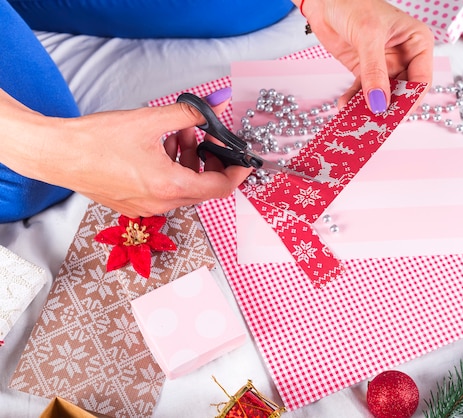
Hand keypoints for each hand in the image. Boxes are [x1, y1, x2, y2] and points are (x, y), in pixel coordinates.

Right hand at [0, 88, 251, 217]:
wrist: (58, 154)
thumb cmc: (97, 141)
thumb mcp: (151, 120)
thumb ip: (190, 113)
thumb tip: (217, 105)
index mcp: (170, 186)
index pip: (221, 188)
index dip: (236, 172)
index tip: (242, 160)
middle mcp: (161, 203)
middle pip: (203, 188)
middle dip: (208, 161)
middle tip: (202, 138)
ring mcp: (146, 208)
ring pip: (183, 188)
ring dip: (188, 163)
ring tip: (174, 136)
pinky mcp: (133, 205)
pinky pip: (165, 191)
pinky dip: (171, 172)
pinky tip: (157, 149)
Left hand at [296, 0, 433, 112]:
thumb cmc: (353, 3)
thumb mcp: (367, 36)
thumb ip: (374, 72)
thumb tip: (379, 103)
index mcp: (417, 43)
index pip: (421, 80)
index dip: (410, 101)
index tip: (395, 117)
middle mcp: (405, 56)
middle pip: (403, 92)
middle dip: (389, 108)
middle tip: (375, 124)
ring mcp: (384, 65)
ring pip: (383, 96)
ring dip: (369, 108)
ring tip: (357, 120)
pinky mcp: (364, 70)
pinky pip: (363, 92)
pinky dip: (354, 101)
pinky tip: (345, 108)